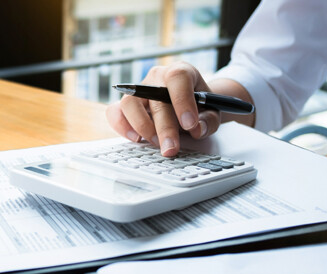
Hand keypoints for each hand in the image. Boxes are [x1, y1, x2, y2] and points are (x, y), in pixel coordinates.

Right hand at [106, 61, 221, 156]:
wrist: (188, 106)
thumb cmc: (199, 107)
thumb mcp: (212, 112)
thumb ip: (208, 121)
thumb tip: (196, 130)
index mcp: (181, 72)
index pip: (177, 77)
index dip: (182, 100)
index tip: (189, 124)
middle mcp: (156, 78)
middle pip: (155, 98)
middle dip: (164, 127)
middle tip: (171, 148)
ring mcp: (138, 90)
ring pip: (130, 103)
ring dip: (142, 126)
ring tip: (156, 143)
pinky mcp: (126, 105)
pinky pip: (114, 112)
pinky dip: (122, 126)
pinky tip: (136, 139)